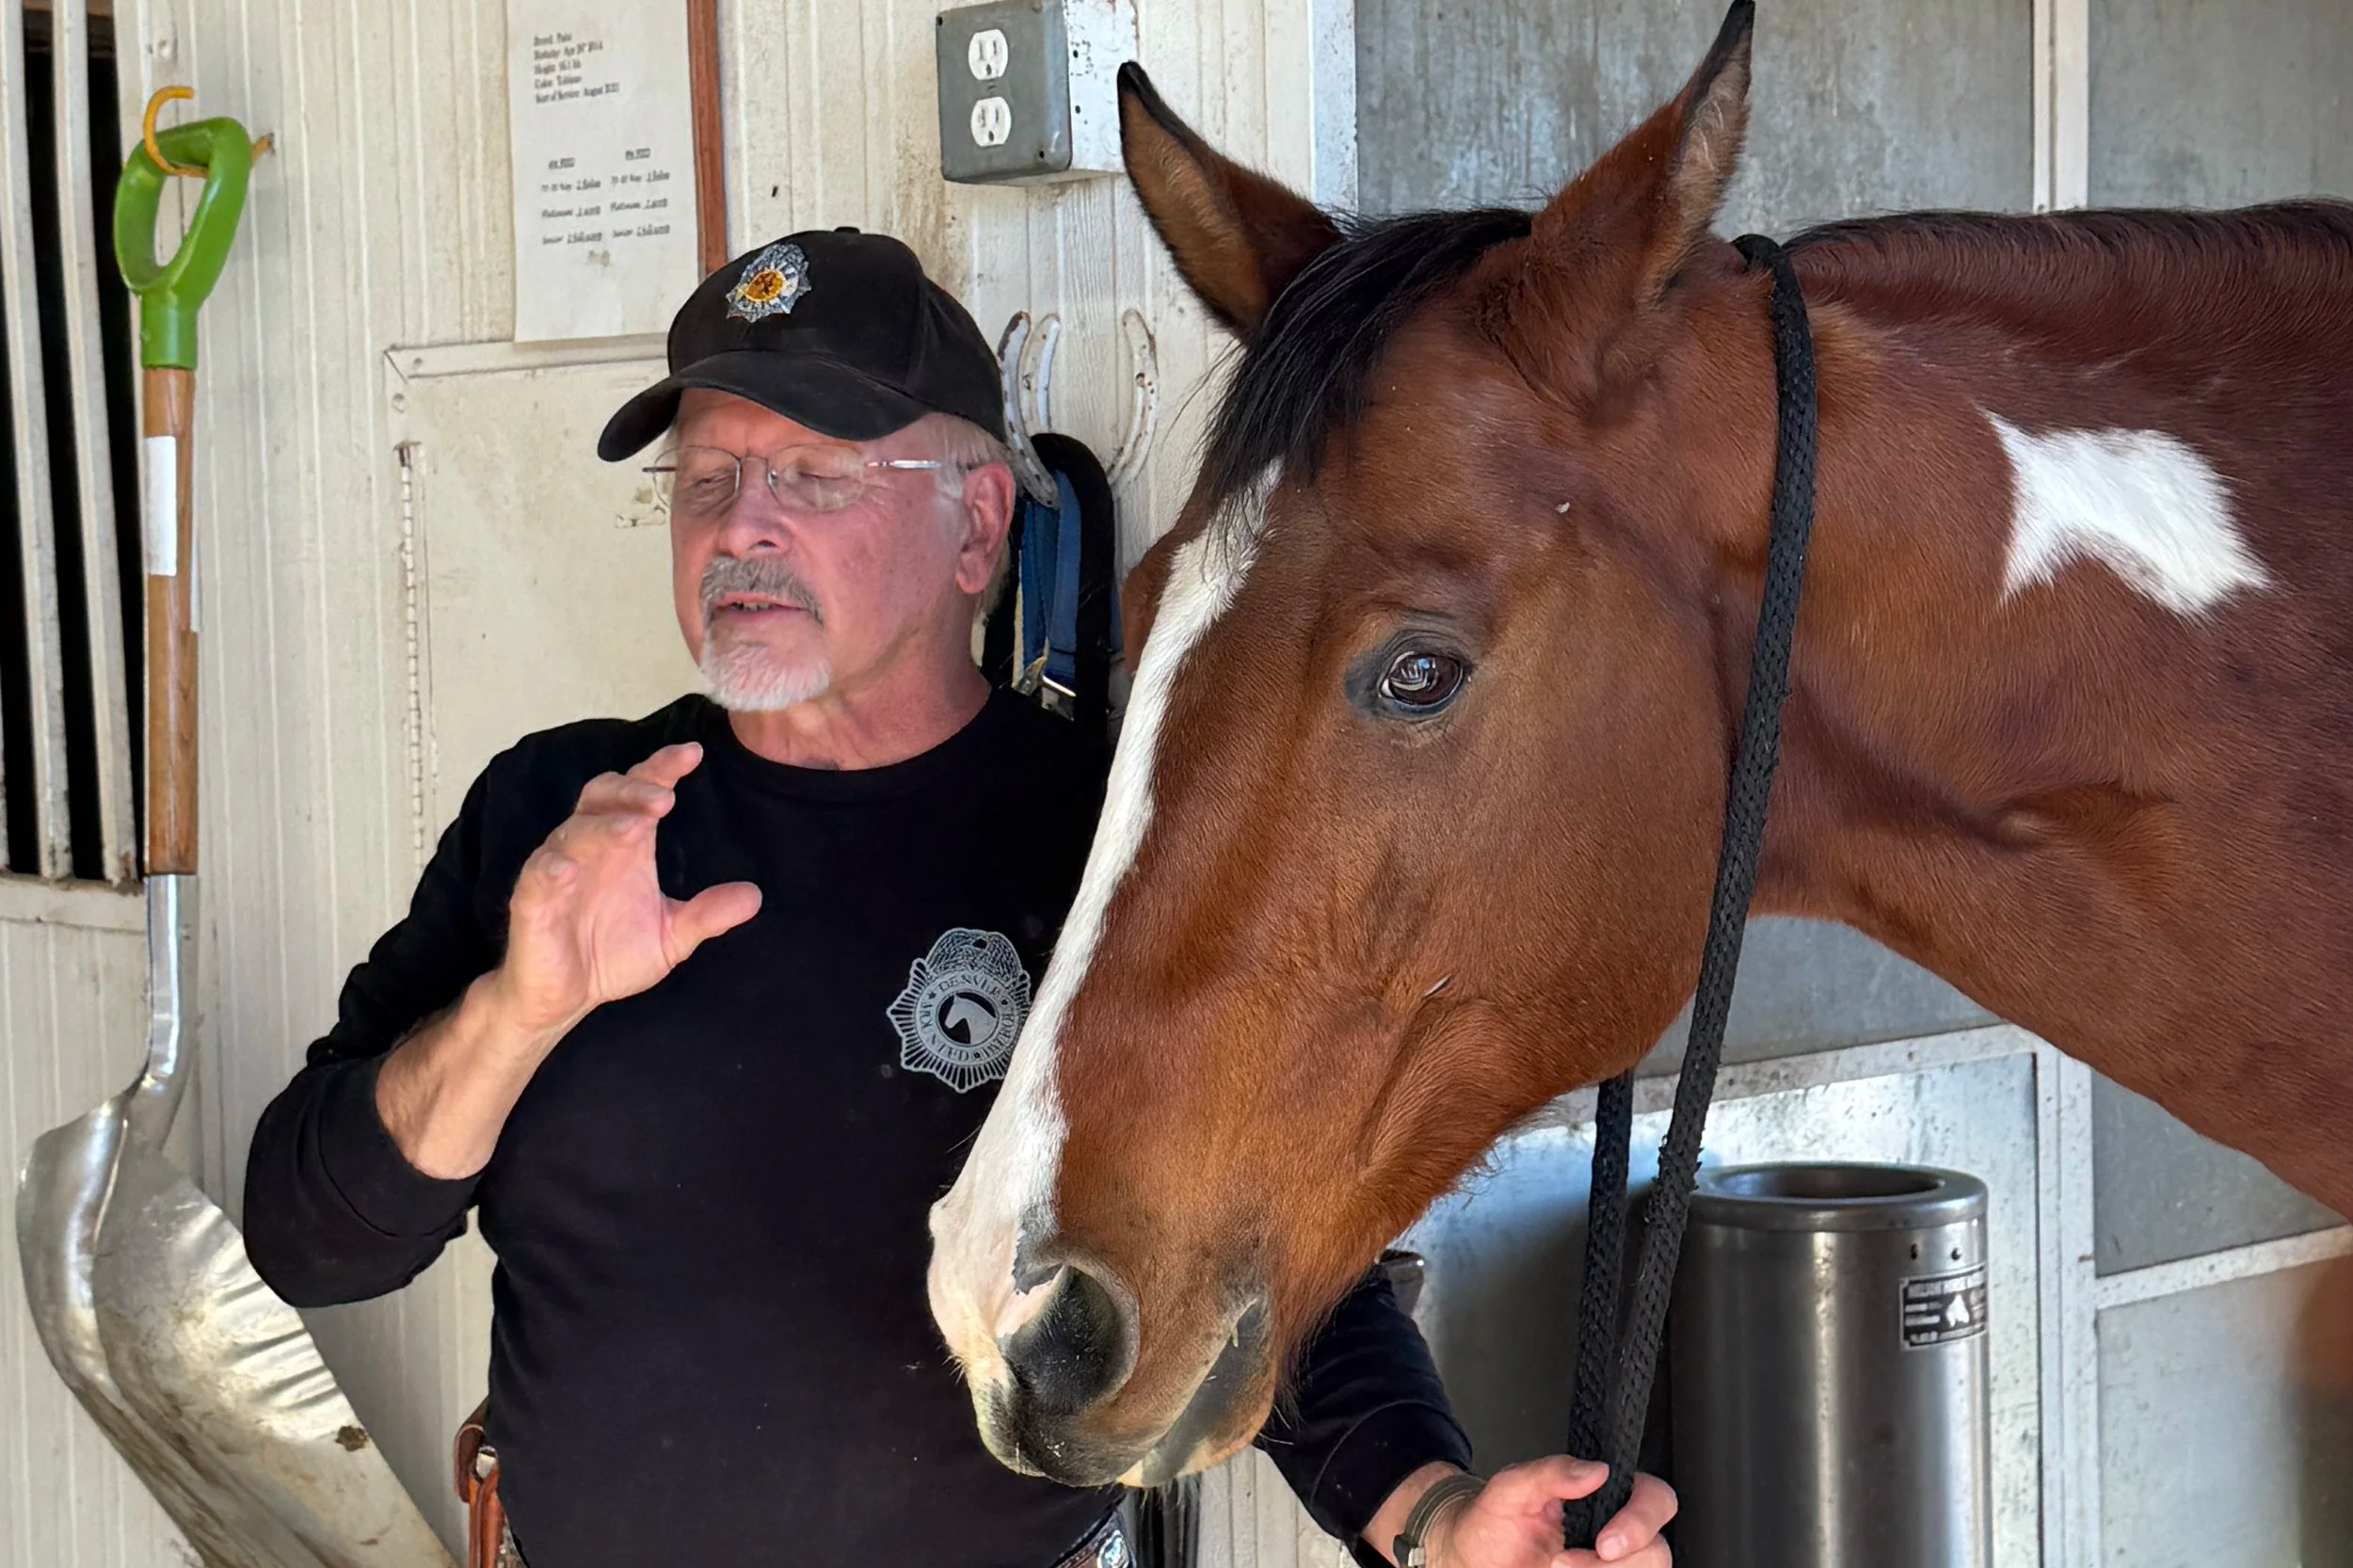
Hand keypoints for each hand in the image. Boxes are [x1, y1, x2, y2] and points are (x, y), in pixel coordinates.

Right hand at [486, 742, 761, 1041]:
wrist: (565, 998)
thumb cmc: (612, 954)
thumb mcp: (670, 936)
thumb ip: (708, 914)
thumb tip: (754, 896)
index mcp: (625, 845)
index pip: (642, 792)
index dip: (662, 768)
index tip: (692, 754)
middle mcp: (590, 847)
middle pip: (604, 796)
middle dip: (633, 791)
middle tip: (664, 798)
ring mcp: (557, 870)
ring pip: (572, 832)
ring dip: (602, 827)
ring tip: (634, 828)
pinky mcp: (530, 901)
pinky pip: (537, 877)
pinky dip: (550, 869)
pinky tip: (566, 869)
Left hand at [1428, 1458, 1675, 1567]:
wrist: (1469, 1557)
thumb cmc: (1490, 1520)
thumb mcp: (1509, 1488)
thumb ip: (1550, 1472)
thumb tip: (1596, 1469)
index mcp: (1604, 1495)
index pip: (1656, 1498)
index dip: (1641, 1521)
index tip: (1604, 1543)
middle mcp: (1616, 1531)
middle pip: (1657, 1550)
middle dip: (1614, 1564)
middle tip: (1562, 1563)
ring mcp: (1611, 1565)